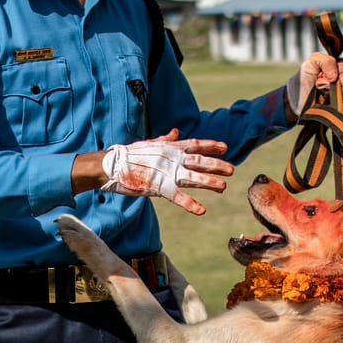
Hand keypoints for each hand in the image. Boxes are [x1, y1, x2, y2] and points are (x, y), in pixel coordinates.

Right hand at [98, 130, 233, 214]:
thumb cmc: (129, 155)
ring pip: (193, 178)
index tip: (225, 147)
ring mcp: (166, 172)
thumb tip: (176, 132)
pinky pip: (177, 196)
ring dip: (209, 182)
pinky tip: (201, 210)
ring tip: (223, 187)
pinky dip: (189, 204)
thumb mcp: (150, 144)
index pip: (195, 144)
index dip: (211, 145)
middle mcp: (171, 158)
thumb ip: (166, 139)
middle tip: (232, 169)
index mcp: (170, 147)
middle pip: (199, 161)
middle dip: (217, 165)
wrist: (111, 165)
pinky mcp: (158, 187)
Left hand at [286, 52, 342, 119]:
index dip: (336, 69)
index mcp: (337, 68)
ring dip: (341, 93)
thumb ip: (325, 60)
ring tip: (326, 95)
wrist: (296, 100)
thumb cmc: (304, 80)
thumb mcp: (311, 63)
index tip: (323, 74)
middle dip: (336, 82)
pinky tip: (335, 104)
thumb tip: (336, 75)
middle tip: (322, 86)